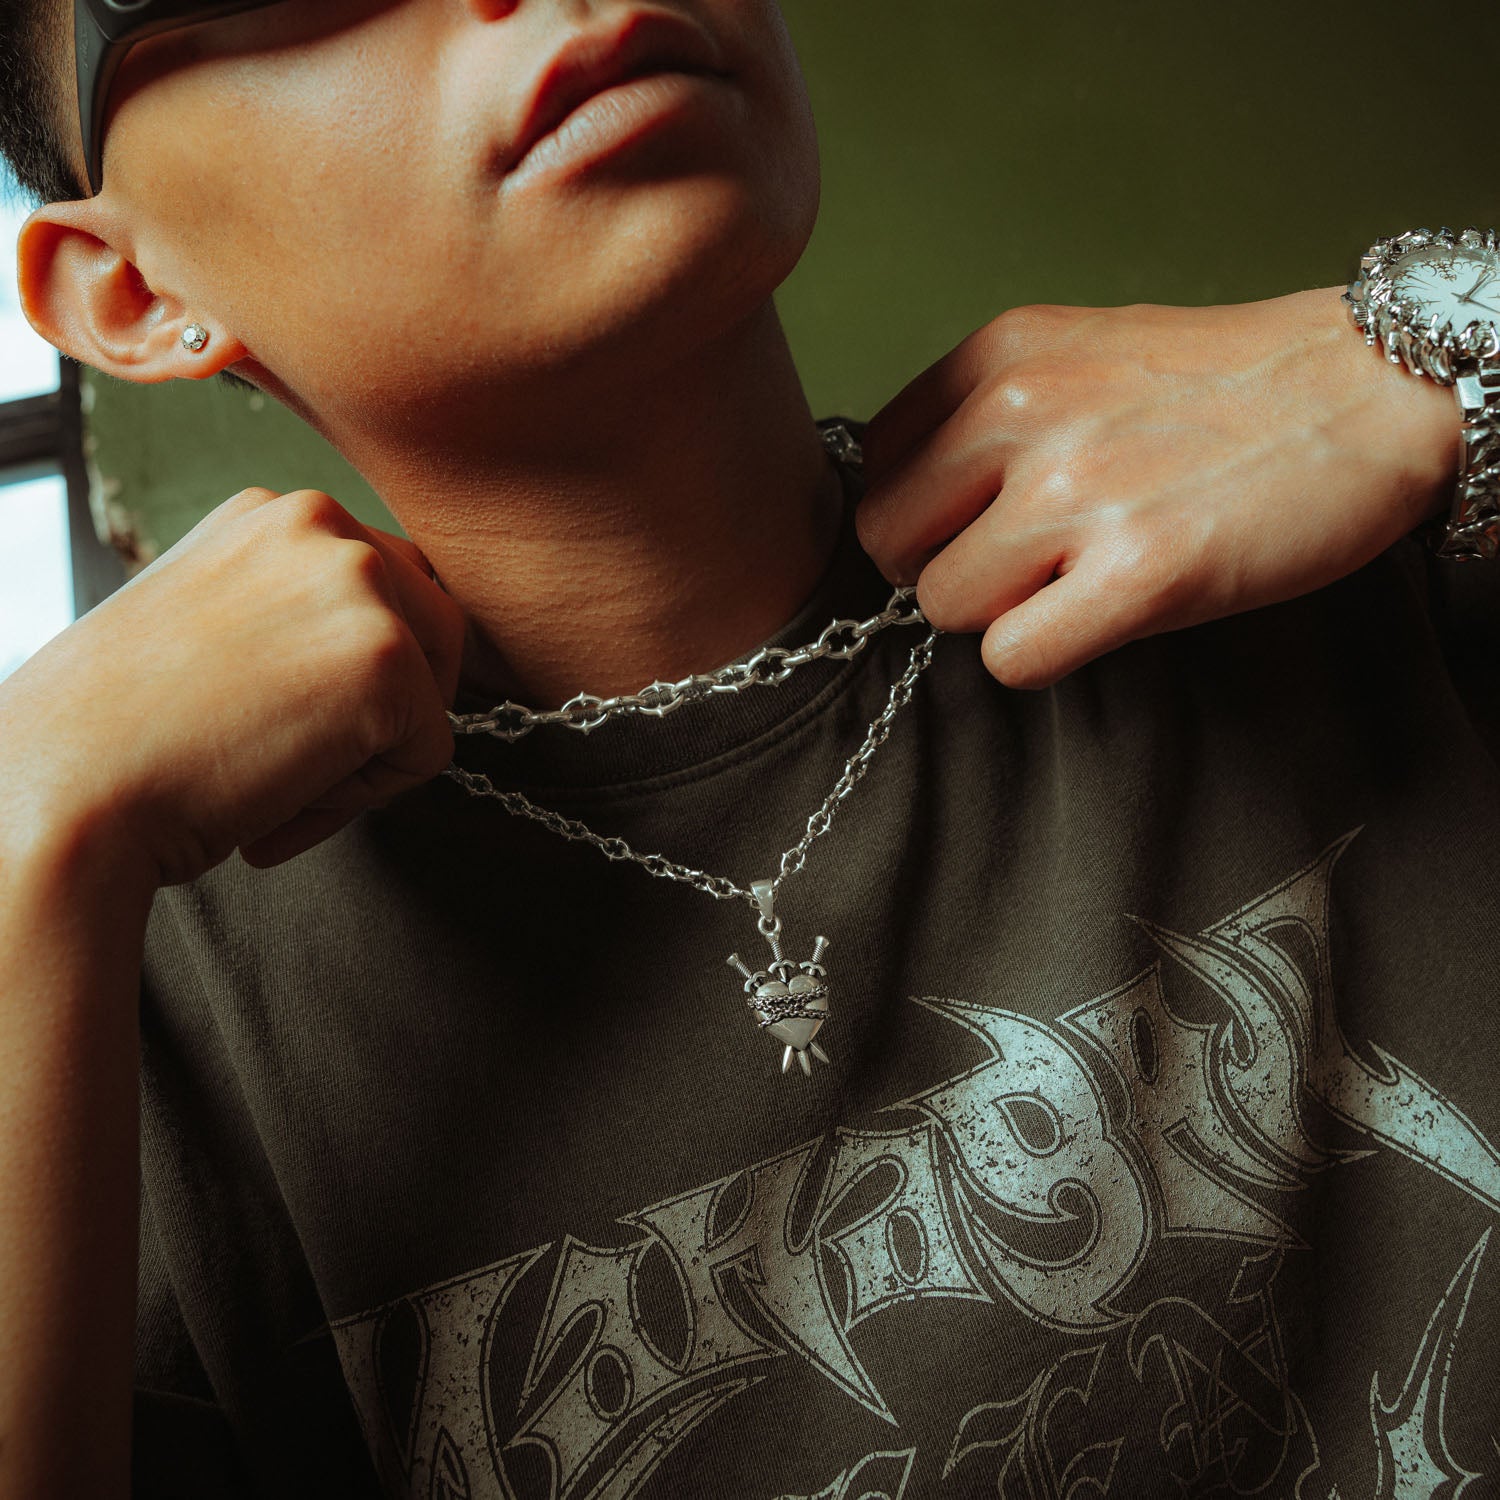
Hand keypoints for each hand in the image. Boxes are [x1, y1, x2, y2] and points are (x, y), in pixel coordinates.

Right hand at [0, 487, 465, 884]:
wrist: (64, 791)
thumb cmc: (124, 730)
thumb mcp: (213, 622)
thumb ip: (295, 609)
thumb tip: (388, 642)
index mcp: (276, 513)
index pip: (385, 591)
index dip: (343, 675)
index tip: (268, 711)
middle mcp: (323, 521)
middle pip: (433, 629)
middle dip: (381, 706)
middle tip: (282, 752)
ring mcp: (360, 582)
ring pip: (438, 689)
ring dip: (376, 748)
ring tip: (280, 772)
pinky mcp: (386, 659)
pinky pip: (429, 752)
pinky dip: (369, 797)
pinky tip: (280, 795)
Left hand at [854, 288, 1461, 688]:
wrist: (1373, 390)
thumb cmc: (1222, 387)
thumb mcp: (1079, 354)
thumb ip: (984, 412)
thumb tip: (913, 501)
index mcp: (999, 356)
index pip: (876, 466)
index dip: (921, 513)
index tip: (974, 523)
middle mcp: (1021, 414)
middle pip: (889, 542)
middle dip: (944, 567)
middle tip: (1019, 567)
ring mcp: (1077, 494)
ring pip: (944, 605)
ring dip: (1000, 613)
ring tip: (1076, 582)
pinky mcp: (1140, 572)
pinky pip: (1011, 658)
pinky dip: (1043, 655)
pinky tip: (1099, 618)